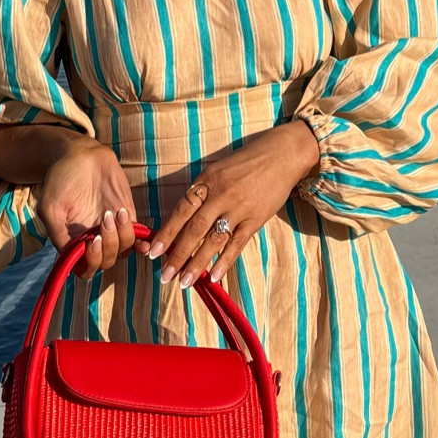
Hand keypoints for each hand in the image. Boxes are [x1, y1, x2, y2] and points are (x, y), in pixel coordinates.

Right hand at [36, 138, 136, 272]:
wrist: (81, 154)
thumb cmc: (61, 178)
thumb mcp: (50, 206)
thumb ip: (58, 234)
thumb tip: (70, 256)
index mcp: (72, 241)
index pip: (84, 268)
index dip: (91, 262)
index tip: (92, 241)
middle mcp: (92, 240)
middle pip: (106, 262)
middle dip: (108, 247)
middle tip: (105, 219)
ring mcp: (112, 230)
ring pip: (123, 251)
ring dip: (122, 238)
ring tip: (115, 212)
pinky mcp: (128, 218)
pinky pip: (138, 238)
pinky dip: (142, 243)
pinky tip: (144, 241)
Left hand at [146, 120, 319, 288]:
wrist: (283, 155)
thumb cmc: (246, 162)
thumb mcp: (218, 169)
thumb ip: (201, 191)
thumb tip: (182, 218)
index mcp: (207, 180)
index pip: (181, 210)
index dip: (167, 233)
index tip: (154, 252)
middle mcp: (221, 195)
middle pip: (194, 229)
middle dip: (177, 255)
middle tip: (164, 275)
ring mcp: (239, 208)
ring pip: (214, 240)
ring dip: (197, 264)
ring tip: (184, 283)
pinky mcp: (256, 219)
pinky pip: (237, 244)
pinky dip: (224, 261)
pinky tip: (214, 276)